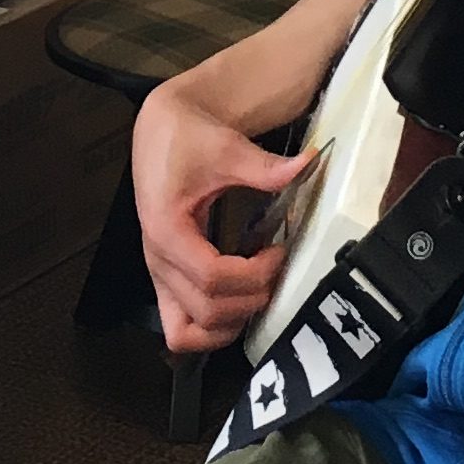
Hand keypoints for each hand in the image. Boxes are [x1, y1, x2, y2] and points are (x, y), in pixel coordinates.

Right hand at [133, 78, 310, 355]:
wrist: (161, 130)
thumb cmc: (187, 138)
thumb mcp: (226, 147)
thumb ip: (264, 166)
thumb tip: (307, 164)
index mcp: (166, 230)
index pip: (211, 278)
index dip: (253, 274)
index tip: (277, 251)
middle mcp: (157, 260)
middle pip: (206, 310)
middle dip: (250, 297)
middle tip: (274, 268)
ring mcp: (158, 274)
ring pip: (187, 333)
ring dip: (230, 322)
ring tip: (256, 289)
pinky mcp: (164, 279)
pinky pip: (180, 328)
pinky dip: (209, 330)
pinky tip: (237, 302)